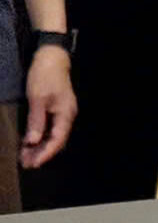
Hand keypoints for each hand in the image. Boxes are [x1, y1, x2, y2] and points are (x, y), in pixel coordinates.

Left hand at [21, 46, 73, 168]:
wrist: (51, 57)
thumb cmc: (44, 76)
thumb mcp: (37, 98)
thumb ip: (36, 121)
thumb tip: (32, 142)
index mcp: (65, 113)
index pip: (58, 139)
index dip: (46, 153)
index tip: (33, 164)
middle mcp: (67, 115)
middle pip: (57, 140)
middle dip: (42, 153)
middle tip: (26, 164)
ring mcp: (62, 112)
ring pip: (53, 135)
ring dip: (40, 146)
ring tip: (25, 157)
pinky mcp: (55, 109)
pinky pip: (50, 128)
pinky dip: (40, 137)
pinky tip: (29, 143)